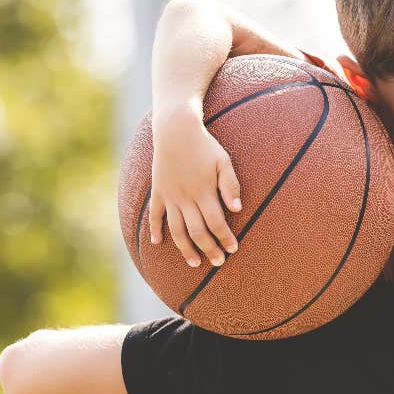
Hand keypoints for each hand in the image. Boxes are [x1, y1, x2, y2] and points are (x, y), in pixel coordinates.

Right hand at [149, 108, 241, 266]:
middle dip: (209, 249)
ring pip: (176, 230)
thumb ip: (230, 185)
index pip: (216, 222)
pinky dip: (154, 230)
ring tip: (194, 263)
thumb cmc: (204, 146)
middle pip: (197, 231)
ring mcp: (170, 196)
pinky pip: (155, 215)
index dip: (225, 238)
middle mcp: (186, 198)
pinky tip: (157, 243)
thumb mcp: (223, 161)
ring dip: (185, 248)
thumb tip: (238, 210)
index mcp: (204, 191)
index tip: (233, 249)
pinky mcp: (158, 192)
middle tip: (218, 263)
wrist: (176, 130)